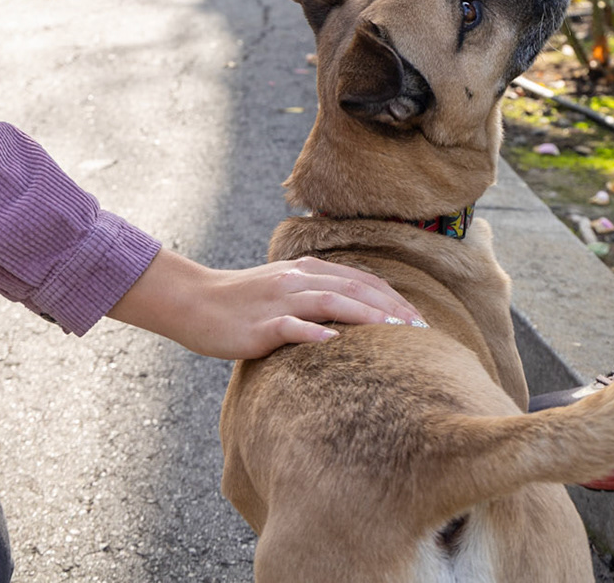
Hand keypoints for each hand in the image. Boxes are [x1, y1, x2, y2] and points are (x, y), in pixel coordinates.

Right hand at [106, 248, 428, 360]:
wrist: (193, 301)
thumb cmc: (241, 302)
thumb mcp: (283, 289)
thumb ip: (316, 295)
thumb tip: (353, 314)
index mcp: (306, 270)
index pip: (360, 280)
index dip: (392, 297)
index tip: (419, 319)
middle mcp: (297, 279)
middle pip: (354, 288)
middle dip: (391, 308)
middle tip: (420, 330)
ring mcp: (279, 300)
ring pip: (330, 301)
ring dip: (365, 316)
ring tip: (394, 332)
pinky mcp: (260, 325)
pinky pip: (291, 327)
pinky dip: (314, 333)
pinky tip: (334, 344)